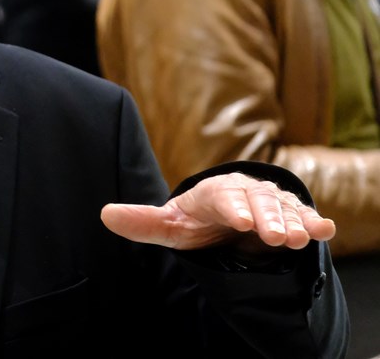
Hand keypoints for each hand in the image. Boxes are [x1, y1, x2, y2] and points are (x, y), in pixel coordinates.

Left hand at [100, 172, 335, 251]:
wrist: (224, 221)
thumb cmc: (194, 222)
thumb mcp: (169, 226)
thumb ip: (142, 222)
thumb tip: (105, 214)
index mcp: (211, 192)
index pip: (222, 196)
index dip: (232, 207)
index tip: (240, 221)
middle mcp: (242, 191)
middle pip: (256, 202)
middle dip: (267, 218)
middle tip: (277, 237)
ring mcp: (267, 201)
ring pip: (282, 208)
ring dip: (293, 222)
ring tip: (301, 238)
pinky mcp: (288, 213)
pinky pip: (302, 214)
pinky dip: (313, 221)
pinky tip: (325, 230)